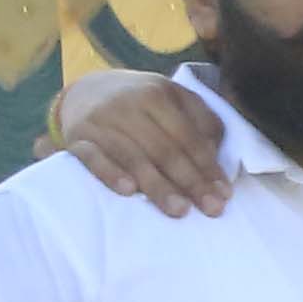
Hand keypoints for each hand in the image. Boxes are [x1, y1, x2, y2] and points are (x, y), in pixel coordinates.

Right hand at [44, 70, 233, 215]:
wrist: (86, 91)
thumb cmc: (142, 102)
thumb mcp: (174, 98)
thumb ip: (201, 121)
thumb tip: (215, 155)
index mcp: (157, 94)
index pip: (188, 137)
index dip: (208, 167)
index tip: (224, 194)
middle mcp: (127, 106)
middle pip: (164, 150)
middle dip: (191, 182)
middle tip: (212, 209)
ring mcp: (100, 122)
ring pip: (133, 157)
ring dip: (158, 186)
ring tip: (179, 210)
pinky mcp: (77, 138)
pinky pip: (93, 158)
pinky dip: (110, 173)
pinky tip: (128, 191)